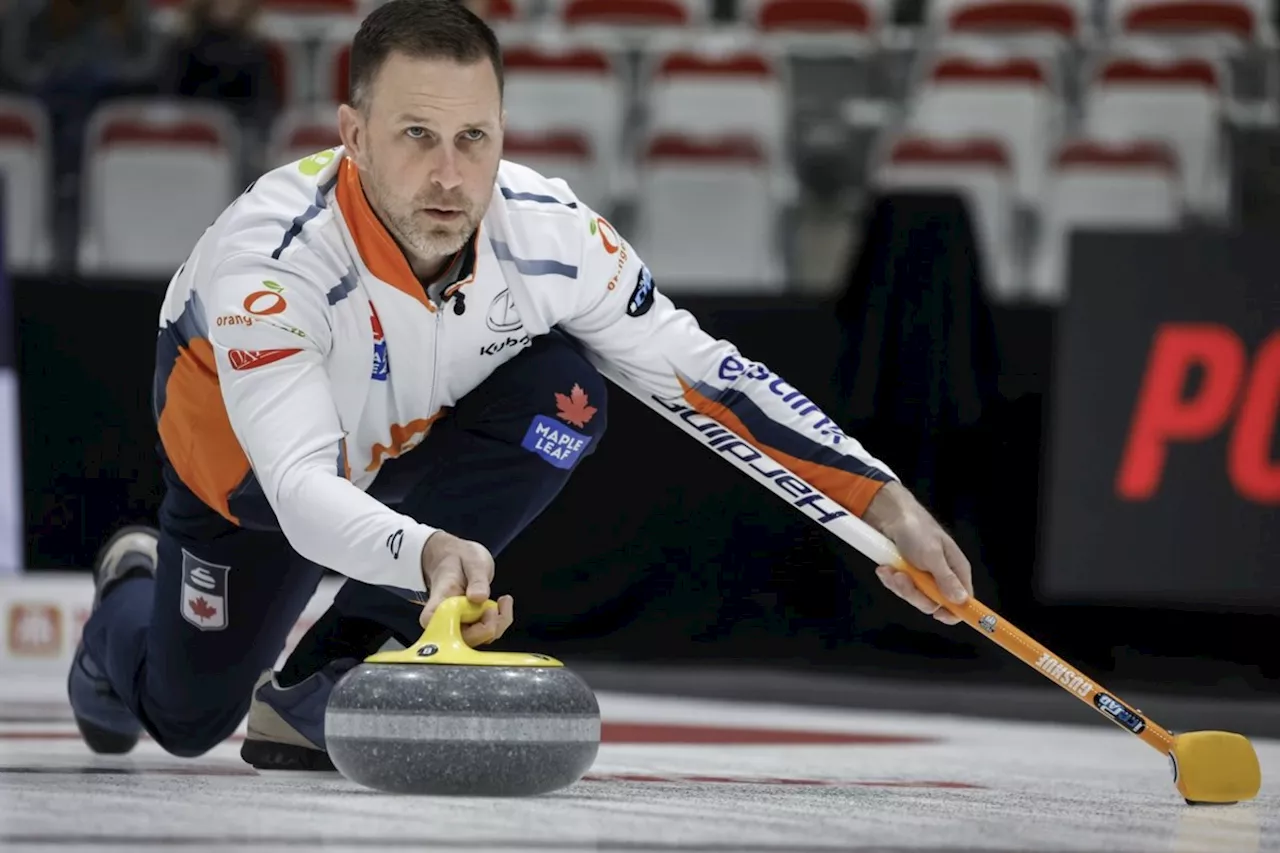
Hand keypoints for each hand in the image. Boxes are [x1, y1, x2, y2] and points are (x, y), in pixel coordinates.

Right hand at [419, 531, 513, 645]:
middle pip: (466, 639)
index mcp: (439, 605)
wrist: (456, 558)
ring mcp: (458, 625)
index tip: (484, 609)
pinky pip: (488, 632)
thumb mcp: (472, 561)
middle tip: (498, 605)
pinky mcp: (471, 626)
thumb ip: (476, 579)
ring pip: (480, 638)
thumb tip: (479, 597)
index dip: (465, 629)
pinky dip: (500, 620)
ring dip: (498, 622)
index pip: (441, 630)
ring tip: (503, 601)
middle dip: (489, 626)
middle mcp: (445, 621)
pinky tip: (503, 603)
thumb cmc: (459, 559)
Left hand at [863, 482, 973, 625]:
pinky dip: (890, 578)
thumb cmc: (916, 530)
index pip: (964, 601)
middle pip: (933, 604)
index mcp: (956, 571)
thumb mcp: (932, 555)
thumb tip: (961, 600)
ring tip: (892, 569)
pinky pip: (899, 588)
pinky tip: (885, 567)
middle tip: (903, 578)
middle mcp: (941, 577)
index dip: (954, 612)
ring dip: (899, 584)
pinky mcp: (906, 575)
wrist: (889, 515)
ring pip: (913, 596)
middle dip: (915, 594)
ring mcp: (922, 577)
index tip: (938, 615)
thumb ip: (946, 579)